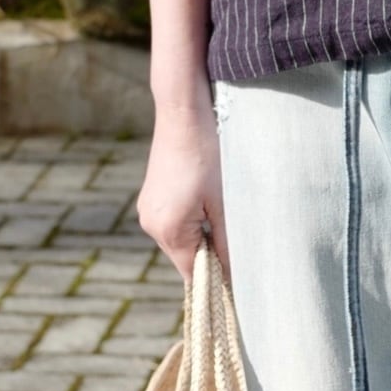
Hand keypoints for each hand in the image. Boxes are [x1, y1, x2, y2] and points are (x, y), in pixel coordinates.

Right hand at [137, 85, 228, 279]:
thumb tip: (236, 275)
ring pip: (182, 240)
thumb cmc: (209, 154)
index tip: (242, 277)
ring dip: (203, 236)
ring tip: (224, 212)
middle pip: (187, 258)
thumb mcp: (226, 202)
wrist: (183, 111)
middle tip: (239, 239)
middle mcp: (151, 224)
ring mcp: (147, 210)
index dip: (217, 278)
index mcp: (169, 230)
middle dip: (211, 255)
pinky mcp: (151, 197)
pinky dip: (193, 221)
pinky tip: (208, 200)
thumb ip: (228, 242)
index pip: (194, 274)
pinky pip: (175, 223)